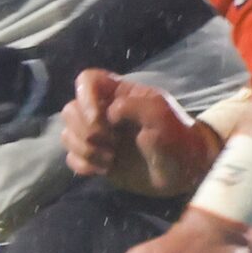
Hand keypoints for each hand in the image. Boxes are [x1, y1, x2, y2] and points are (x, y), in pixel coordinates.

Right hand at [61, 69, 218, 195]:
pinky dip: (83, 165)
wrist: (184, 172)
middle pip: (70, 110)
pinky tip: (104, 169)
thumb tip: (109, 113)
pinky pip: (71, 158)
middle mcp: (103, 112)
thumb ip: (136, 106)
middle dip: (86, 130)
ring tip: (110, 159)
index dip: (84, 97)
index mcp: (120, 94)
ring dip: (85, 149)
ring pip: (67, 134)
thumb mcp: (163, 117)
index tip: (98, 119)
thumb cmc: (177, 139)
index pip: (87, 80)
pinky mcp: (95, 157)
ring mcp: (98, 136)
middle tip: (111, 144)